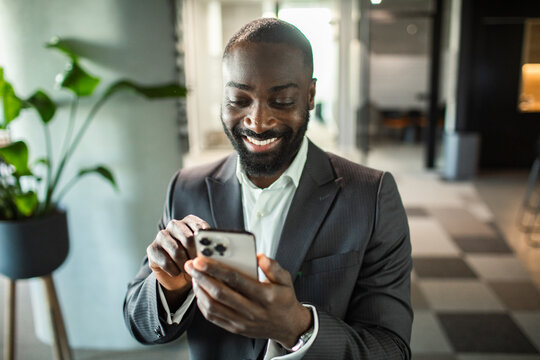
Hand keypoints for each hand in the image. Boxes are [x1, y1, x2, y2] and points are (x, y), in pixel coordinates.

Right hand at [147, 215, 209, 307]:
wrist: (177, 274)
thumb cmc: (194, 260)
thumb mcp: (204, 252)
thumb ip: (209, 247)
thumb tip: (218, 249)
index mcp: (189, 221)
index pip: (200, 228)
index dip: (205, 245)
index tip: (209, 256)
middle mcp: (174, 225)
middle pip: (188, 238)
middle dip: (195, 256)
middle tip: (198, 266)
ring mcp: (161, 235)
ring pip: (177, 251)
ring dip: (185, 266)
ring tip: (189, 271)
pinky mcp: (151, 249)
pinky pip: (166, 262)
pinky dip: (174, 271)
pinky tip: (177, 272)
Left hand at [185, 254, 311, 347]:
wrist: (288, 326)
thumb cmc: (284, 300)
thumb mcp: (286, 280)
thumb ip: (273, 266)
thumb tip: (258, 256)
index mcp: (264, 296)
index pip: (235, 280)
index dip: (216, 269)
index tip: (202, 259)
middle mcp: (252, 310)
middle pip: (220, 293)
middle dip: (201, 277)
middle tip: (191, 265)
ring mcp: (242, 321)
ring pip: (213, 306)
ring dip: (199, 290)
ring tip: (194, 276)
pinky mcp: (235, 328)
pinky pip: (214, 317)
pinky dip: (203, 304)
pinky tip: (200, 292)